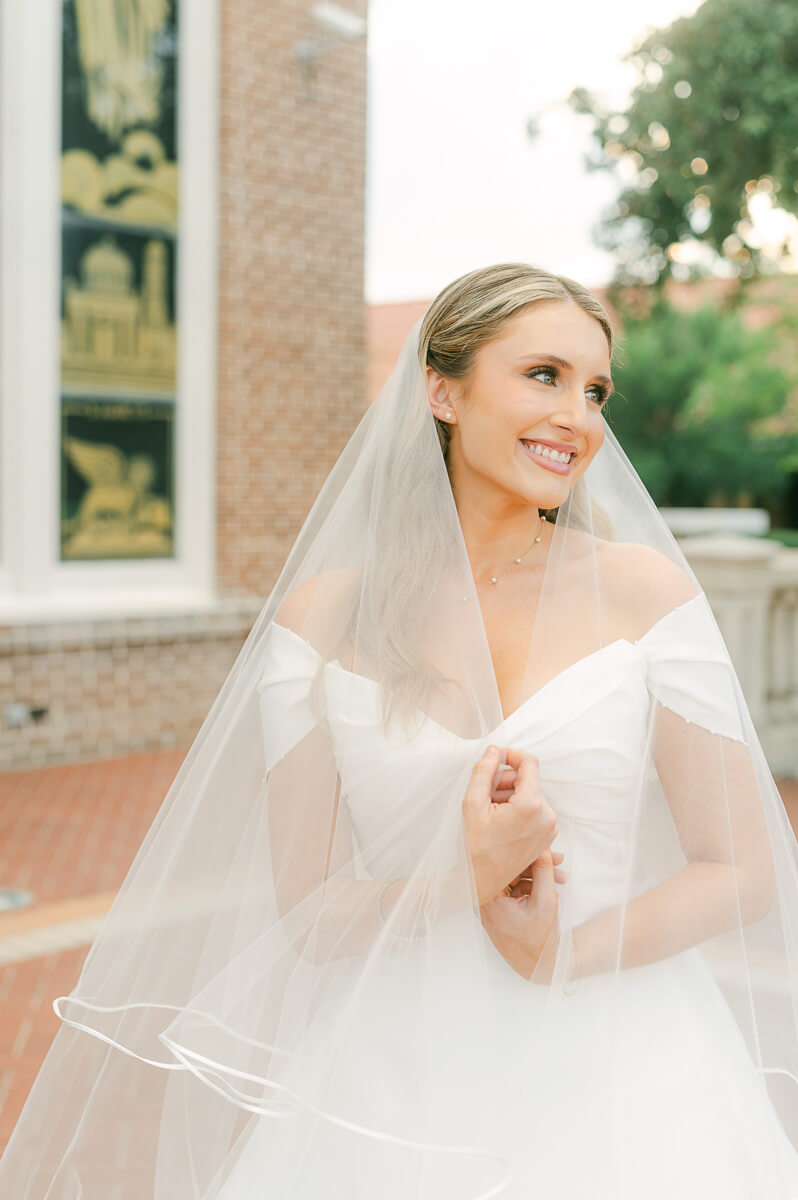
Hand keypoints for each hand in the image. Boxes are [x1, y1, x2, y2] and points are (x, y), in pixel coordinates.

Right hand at [462, 744, 558, 906]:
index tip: (497, 758)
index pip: (529, 764)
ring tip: (492, 813)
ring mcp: (550, 828)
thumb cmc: (475, 845)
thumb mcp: (472, 802)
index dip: (512, 755)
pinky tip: (502, 822)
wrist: (482, 881)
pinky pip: (536, 809)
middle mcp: (547, 815)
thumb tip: (495, 750)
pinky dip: (519, 808)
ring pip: (531, 794)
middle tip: (486, 796)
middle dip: (506, 782)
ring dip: (511, 796)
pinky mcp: (548, 836)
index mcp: (531, 805)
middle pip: (529, 780)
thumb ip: (484, 771)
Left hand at [479, 848, 560, 981]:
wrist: (538, 965)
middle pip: (508, 869)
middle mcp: (485, 900)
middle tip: (559, 859)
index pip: (503, 864)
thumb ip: (543, 870)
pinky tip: (550, 888)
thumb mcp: (546, 900)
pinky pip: (513, 888)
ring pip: (513, 877)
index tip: (543, 845)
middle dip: (535, 863)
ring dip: (536, 875)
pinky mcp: (498, 908)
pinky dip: (531, 886)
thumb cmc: (540, 938)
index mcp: (489, 898)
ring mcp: (491, 905)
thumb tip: (542, 845)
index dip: (524, 851)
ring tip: (561, 877)